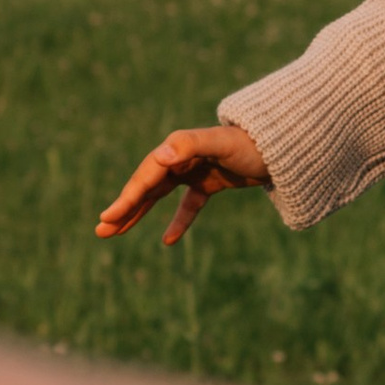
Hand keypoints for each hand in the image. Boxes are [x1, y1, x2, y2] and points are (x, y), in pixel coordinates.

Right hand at [95, 121, 269, 246]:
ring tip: (116, 233)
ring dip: (139, 214)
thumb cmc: (252, 144)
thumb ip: (190, 145)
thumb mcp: (221, 143)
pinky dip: (178, 221)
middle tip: (101, 231)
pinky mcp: (210, 182)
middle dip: (124, 209)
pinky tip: (167, 241)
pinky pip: (188, 205)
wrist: (283, 145)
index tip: (108, 217)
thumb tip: (158, 156)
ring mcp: (194, 171)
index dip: (126, 199)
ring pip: (159, 197)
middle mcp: (181, 159)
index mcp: (177, 149)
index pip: (146, 178)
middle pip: (146, 188)